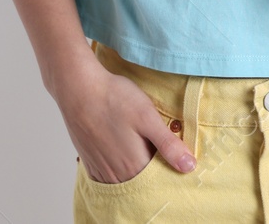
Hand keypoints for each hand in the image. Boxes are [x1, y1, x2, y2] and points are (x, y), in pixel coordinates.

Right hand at [53, 55, 195, 181]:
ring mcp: (101, 169)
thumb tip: (189, 167)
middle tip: (154, 144)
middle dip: (153, 167)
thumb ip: (168, 145)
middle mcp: (117, 174)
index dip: (169, 165)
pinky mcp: (89, 162)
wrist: (78, 88)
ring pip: (125, 178)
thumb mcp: (148, 117)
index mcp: (134, 165)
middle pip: (142, 180)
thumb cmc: (114, 98)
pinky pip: (108, 175)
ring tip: (137, 145)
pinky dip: (118, 168)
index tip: (174, 152)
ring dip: (134, 168)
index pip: (160, 177)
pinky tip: (120, 150)